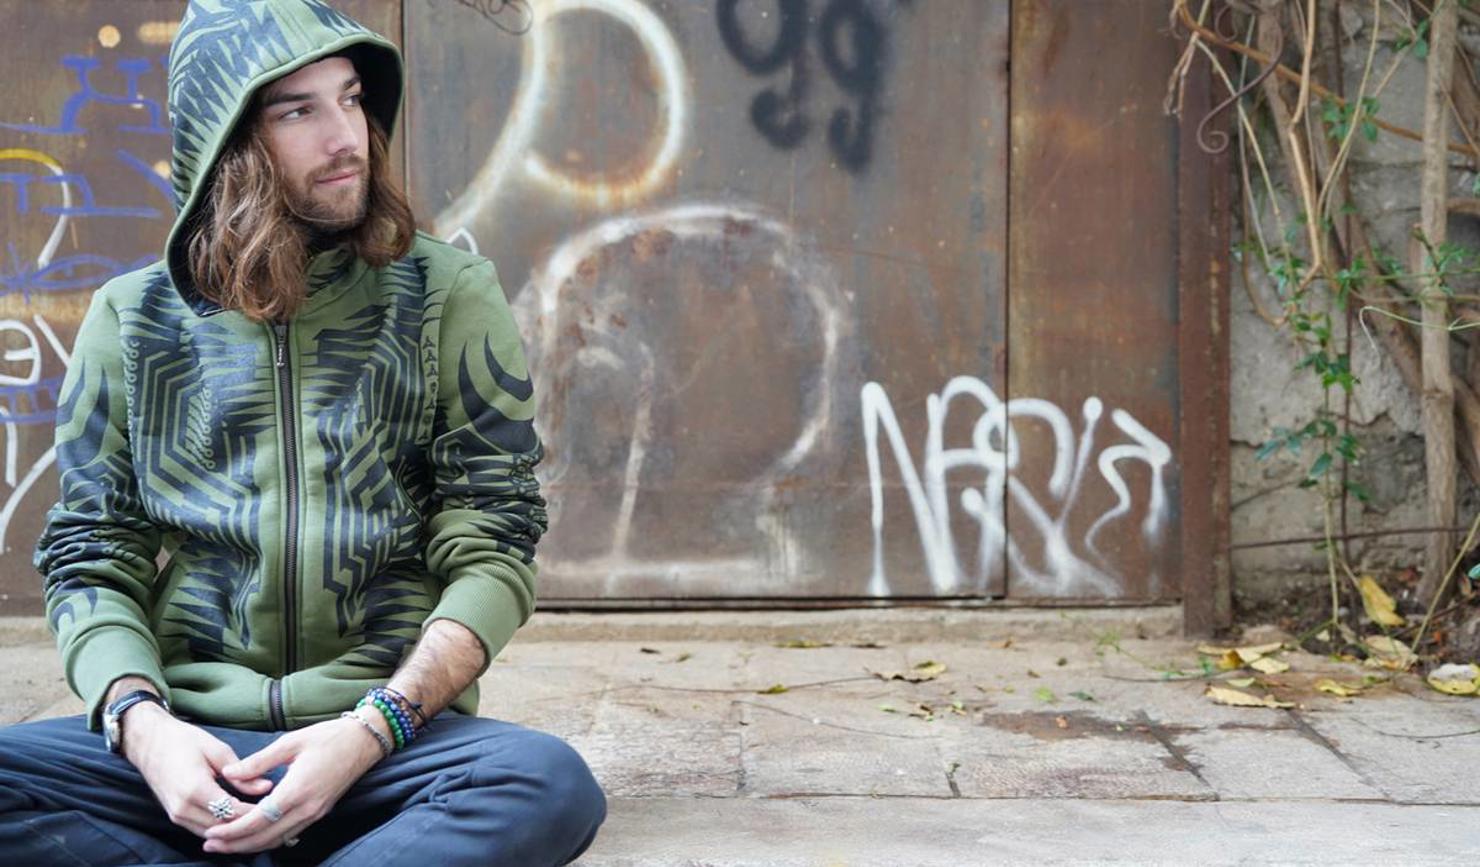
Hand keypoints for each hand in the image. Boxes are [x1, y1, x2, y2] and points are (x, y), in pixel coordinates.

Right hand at [122, 703, 274, 836]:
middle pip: (223, 828)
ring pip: (212, 834)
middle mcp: (183, 808)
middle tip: (270, 814)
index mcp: (195, 789)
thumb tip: (266, 787)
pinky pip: (201, 830)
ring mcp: (176, 815)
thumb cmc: (184, 740)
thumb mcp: (218, 750)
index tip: (275, 806)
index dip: (255, 812)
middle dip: (247, 824)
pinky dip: (220, 828)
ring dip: (234, 829)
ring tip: (258, 818)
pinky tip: (238, 819)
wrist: (149, 742)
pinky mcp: (174, 816)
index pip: (232, 812)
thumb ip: (241, 774)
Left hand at [203, 714, 384, 854]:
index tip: (211, 832)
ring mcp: (315, 813)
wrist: (364, 741)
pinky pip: (289, 833)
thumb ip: (258, 761)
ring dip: (250, 845)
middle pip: (265, 838)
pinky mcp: (320, 812)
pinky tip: (254, 835)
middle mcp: (307, 808)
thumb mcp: (291, 742)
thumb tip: (228, 773)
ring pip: (278, 840)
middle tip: (210, 845)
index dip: (232, 830)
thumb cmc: (329, 737)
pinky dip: (268, 838)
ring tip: (227, 845)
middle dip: (235, 845)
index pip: (257, 820)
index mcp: (297, 790)